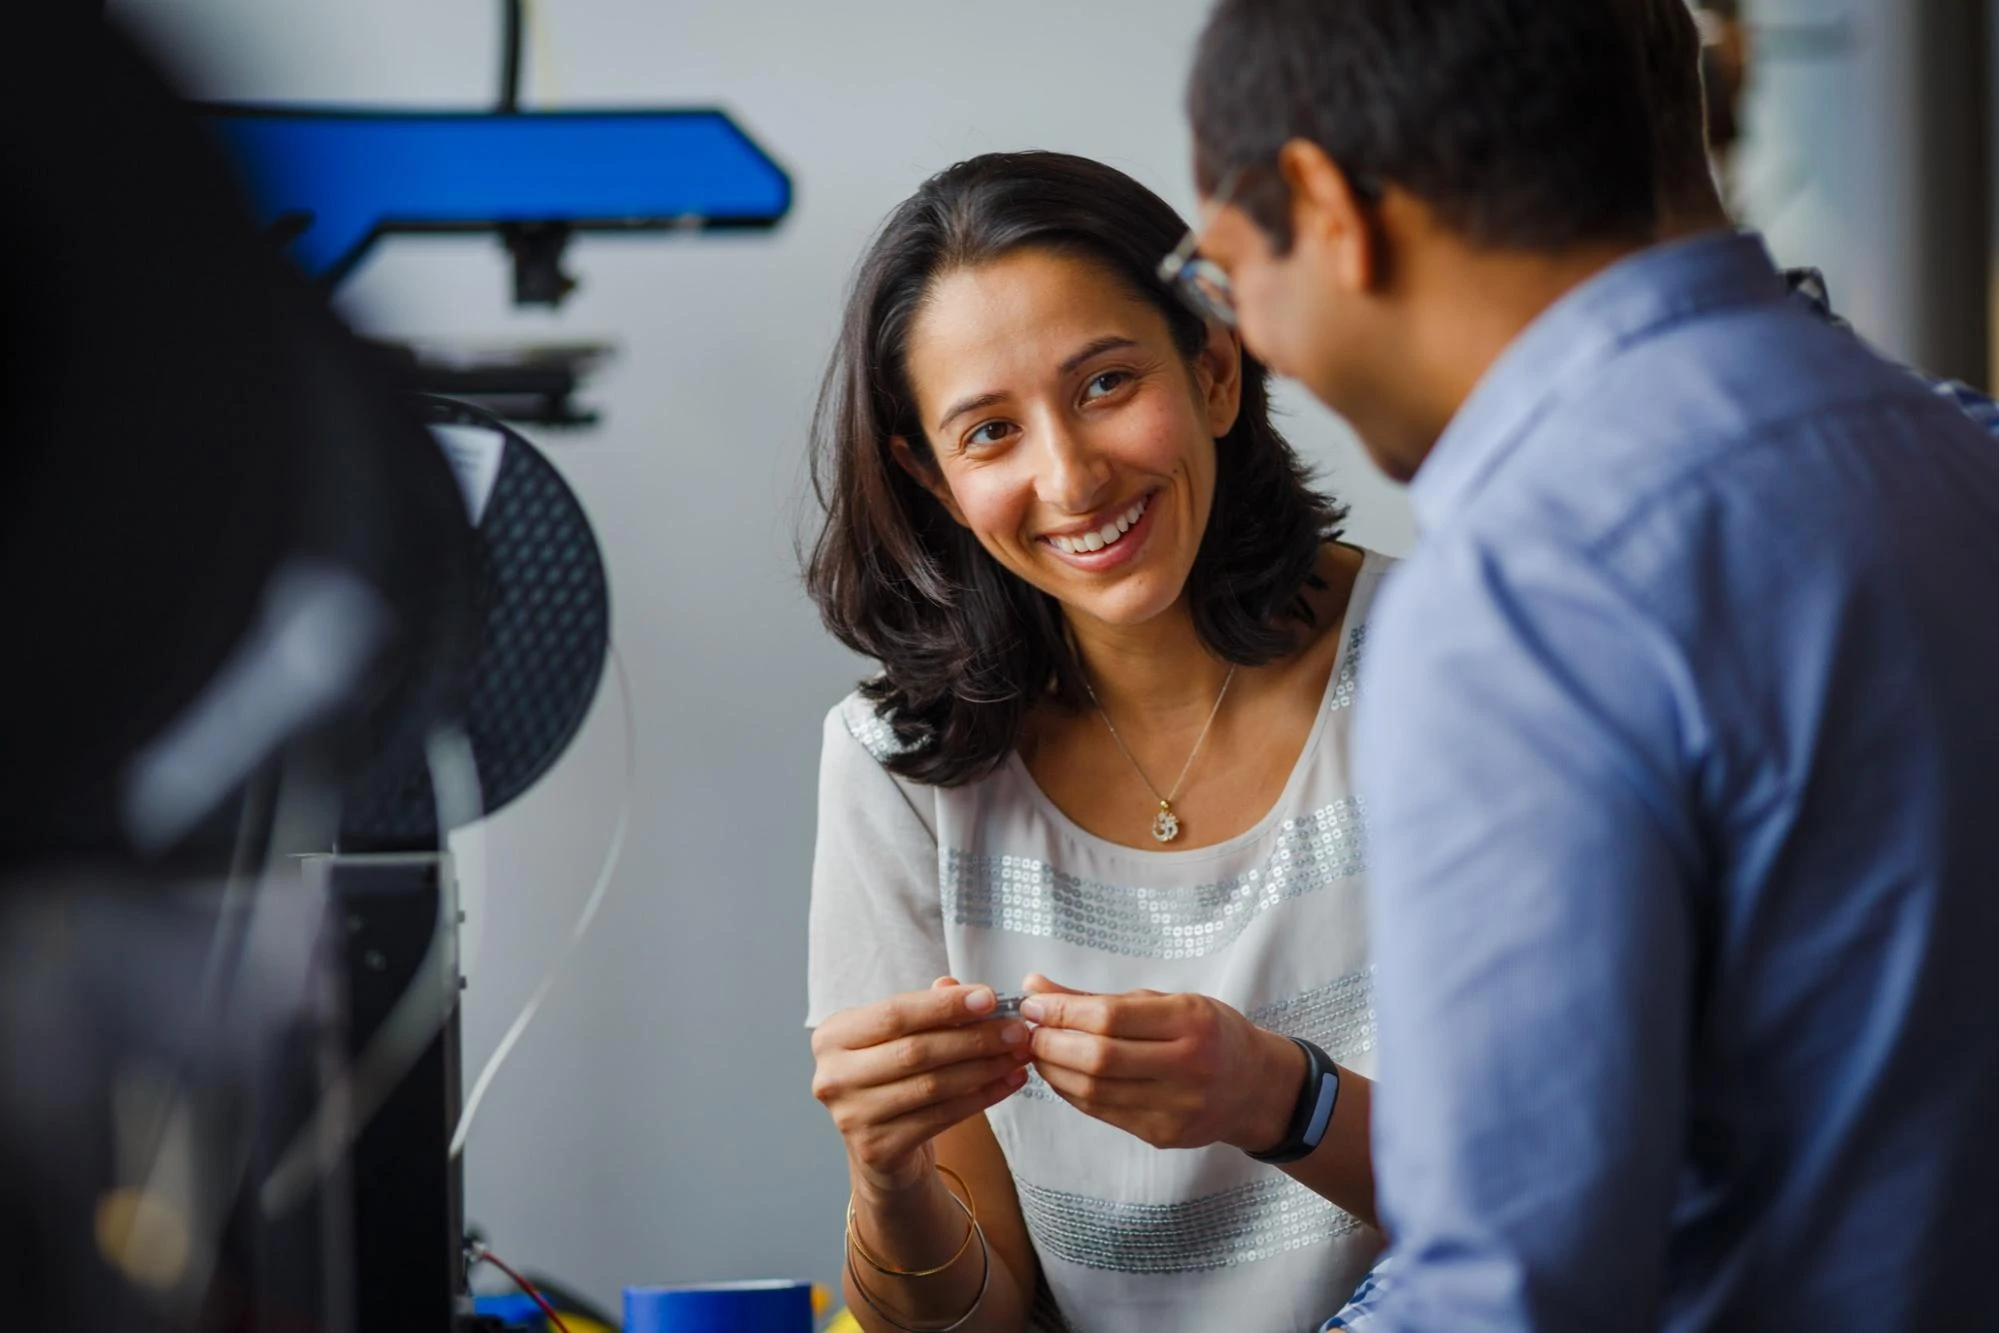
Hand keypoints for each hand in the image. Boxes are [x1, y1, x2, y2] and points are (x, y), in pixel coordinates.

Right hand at [811, 977, 1033, 1194]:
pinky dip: (981, 1098)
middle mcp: (834, 1076)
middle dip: (974, 1038)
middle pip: (915, 1050)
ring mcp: (852, 1116)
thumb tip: (955, 986)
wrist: (881, 1150)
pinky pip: (941, 1116)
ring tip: (1018, 1055)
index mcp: (833, 1036)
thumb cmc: (891, 1079)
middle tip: (1015, 1030)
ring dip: (984, 1068)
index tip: (989, 998)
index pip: (895, 1014)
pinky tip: (1007, 1083)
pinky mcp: (877, 1148)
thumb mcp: (899, 1038)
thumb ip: (925, 1010)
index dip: (944, 1006)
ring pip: (932, 1085)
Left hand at [1019, 974, 1303, 1152]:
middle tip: (1027, 1029)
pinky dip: (1071, 1092)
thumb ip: (1097, 998)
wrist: (1254, 1086)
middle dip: (1050, 1042)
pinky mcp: (1164, 1135)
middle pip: (1098, 1058)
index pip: (1109, 1017)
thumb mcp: (1165, 1001)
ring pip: (1094, 1091)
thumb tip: (1034, 988)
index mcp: (1191, 1022)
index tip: (1032, 1002)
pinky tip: (1062, 1075)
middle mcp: (1188, 1066)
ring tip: (1039, 1051)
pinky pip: (1102, 1113)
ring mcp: (1177, 1107)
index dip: (1061, 1011)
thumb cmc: (1207, 1033)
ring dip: (1054, 1070)